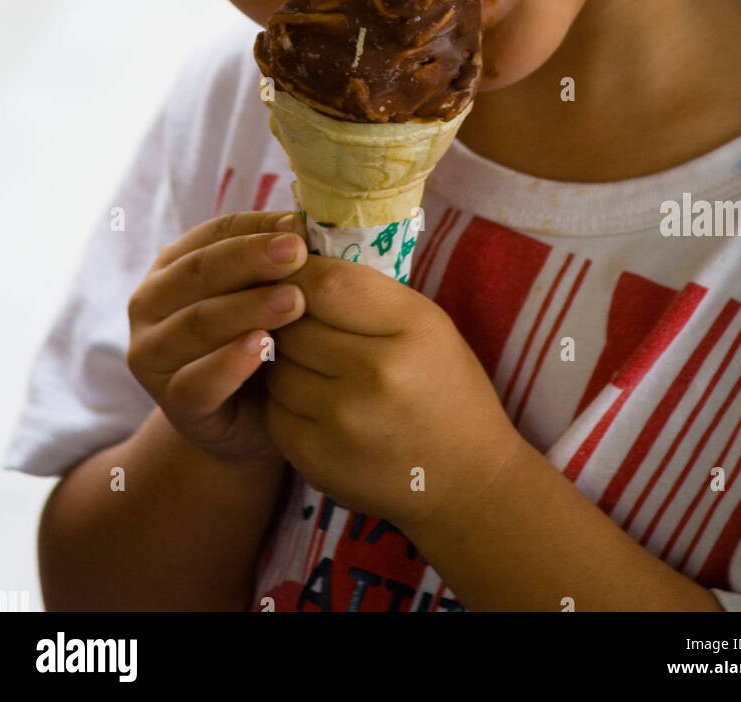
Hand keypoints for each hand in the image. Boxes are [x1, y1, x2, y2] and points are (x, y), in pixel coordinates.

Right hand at [127, 209, 308, 466]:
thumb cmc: (266, 342)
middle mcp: (152, 303)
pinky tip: (263, 346)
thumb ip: (279, 262)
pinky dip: (230, 362)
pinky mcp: (173, 403)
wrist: (252, 422)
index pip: (214, 234)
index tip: (300, 226)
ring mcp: (154, 354)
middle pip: (200, 271)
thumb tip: (307, 222)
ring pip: (197, 323)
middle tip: (297, 253)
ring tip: (294, 301)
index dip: (256, 227)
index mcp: (174, 265)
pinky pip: (198, 381)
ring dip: (246, 308)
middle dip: (251, 259)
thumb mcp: (269, 293)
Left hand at [262, 255, 519, 533]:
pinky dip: (284, 401)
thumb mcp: (428, 325)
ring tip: (314, 364)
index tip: (291, 268)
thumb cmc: (447, 389)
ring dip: (284, 359)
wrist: (466, 481)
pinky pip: (274, 409)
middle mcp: (376, 372)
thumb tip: (298, 258)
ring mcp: (343, 419)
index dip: (298, 270)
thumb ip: (368, 292)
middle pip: (294, 322)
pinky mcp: (316, 457)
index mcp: (412, 328)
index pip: (328, 283)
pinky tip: (313, 402)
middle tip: (299, 320)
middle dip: (288, 316)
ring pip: (278, 364)